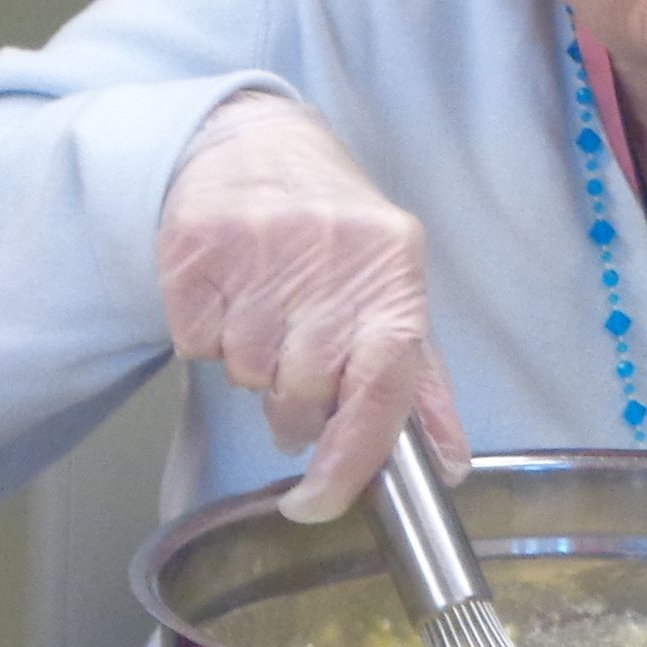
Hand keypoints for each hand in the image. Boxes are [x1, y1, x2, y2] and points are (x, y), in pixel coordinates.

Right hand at [155, 93, 468, 522]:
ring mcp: (260, 248)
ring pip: (247, 373)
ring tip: (266, 318)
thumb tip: (450, 464)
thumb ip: (421, 383)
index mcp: (393, 274)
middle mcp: (332, 257)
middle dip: (296, 404)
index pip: (385, 387)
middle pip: (305, 393)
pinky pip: (197, 343)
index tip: (319, 501)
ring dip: (253, 368)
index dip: (353, 458)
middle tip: (297, 366)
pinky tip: (230, 299)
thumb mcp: (395, 293)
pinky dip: (209, 339)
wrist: (256, 145)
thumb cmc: (338, 236)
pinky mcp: (196, 248)